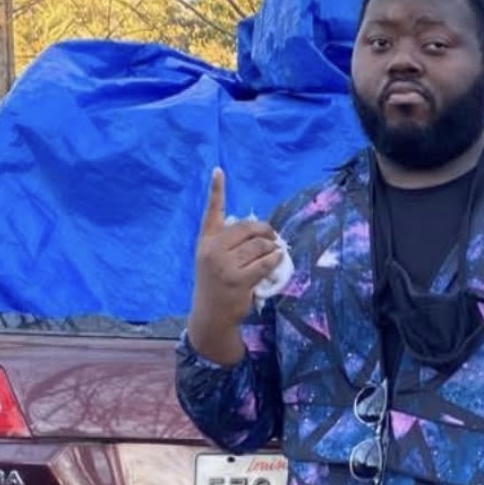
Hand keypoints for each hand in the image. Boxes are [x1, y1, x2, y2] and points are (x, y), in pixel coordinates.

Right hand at [187, 168, 283, 363]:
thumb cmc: (215, 283)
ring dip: (273, 247)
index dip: (216, 190)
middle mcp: (212, 249)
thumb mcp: (211, 258)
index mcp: (205, 240)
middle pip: (248, 227)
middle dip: (265, 230)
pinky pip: (266, 262)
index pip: (212, 211)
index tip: (218, 170)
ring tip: (275, 251)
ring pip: (260, 245)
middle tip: (273, 237)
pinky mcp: (238, 279)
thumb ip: (227, 242)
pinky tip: (278, 259)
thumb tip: (260, 231)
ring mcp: (224, 265)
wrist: (211, 314)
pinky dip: (276, 259)